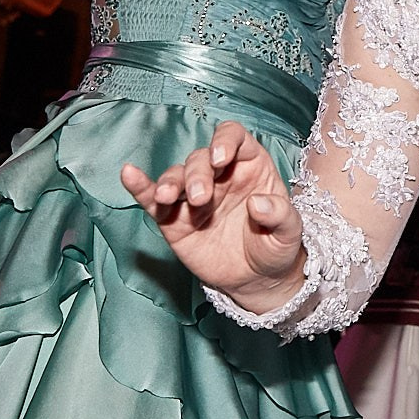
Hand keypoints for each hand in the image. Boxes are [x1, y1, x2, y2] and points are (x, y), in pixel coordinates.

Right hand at [121, 121, 305, 310]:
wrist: (257, 281)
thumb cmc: (276, 247)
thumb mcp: (289, 232)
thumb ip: (280, 214)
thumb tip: (258, 203)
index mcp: (249, 167)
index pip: (233, 138)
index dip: (225, 141)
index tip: (221, 158)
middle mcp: (218, 176)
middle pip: (200, 159)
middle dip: (197, 173)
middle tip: (201, 197)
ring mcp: (193, 197)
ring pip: (176, 177)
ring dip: (171, 183)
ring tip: (168, 197)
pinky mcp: (174, 220)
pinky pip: (153, 199)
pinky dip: (140, 187)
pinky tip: (129, 174)